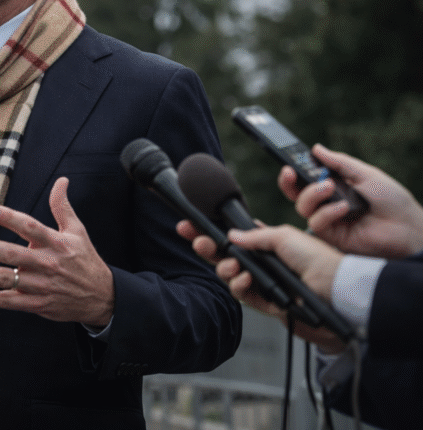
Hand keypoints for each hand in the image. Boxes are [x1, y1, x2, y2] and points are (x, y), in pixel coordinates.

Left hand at [0, 177, 114, 326]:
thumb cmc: (85, 260)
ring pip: (6, 279)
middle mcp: (46, 264)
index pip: (30, 227)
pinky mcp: (37, 304)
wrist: (102, 297)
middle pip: (12, 254)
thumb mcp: (78, 231)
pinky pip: (8, 302)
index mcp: (56, 243)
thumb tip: (61, 180)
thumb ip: (62, 206)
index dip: (10, 218)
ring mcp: (40, 286)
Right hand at [175, 219, 345, 353]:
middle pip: (224, 255)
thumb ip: (254, 235)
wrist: (337, 291)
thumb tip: (231, 235)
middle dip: (207, 248)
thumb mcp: (284, 235)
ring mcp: (263, 283)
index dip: (211, 231)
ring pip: (229, 276)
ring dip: (225, 270)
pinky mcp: (266, 303)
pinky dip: (240, 287)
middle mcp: (262, 263)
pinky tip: (245, 280)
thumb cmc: (318, 260)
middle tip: (199, 242)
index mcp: (266, 244)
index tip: (190, 225)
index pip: (232, 236)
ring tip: (233, 267)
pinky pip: (243, 295)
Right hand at [278, 144, 422, 258]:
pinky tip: (344, 208)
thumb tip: (316, 149)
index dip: (294, 170)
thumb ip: (340, 163)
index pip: (305, 178)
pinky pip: (316, 222)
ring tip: (329, 188)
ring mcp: (328, 219)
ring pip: (302, 206)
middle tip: (290, 172)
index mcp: (334, 186)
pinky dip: (327, 212)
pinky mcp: (332, 236)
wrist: (408, 227)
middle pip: (295, 193)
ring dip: (311, 194)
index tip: (288, 162)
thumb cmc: (392, 200)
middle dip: (288, 182)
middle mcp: (327, 202)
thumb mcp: (366, 174)